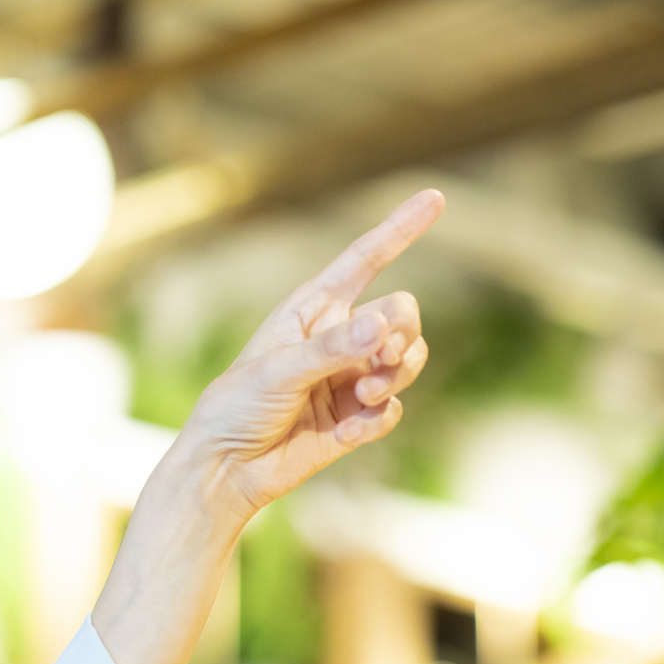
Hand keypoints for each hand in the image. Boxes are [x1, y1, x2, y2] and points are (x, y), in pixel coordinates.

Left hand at [178, 188, 443, 521]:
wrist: (227, 467)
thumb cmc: (237, 406)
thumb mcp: (278, 370)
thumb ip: (332, 349)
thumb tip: (381, 327)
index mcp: (312, 310)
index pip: (364, 260)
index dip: (400, 229)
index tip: (436, 197)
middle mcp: (337, 338)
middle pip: (402, 315)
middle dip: (401, 334)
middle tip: (377, 360)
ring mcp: (349, 378)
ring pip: (407, 360)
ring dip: (396, 376)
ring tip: (363, 396)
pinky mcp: (356, 418)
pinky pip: (393, 409)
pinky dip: (379, 419)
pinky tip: (349, 431)